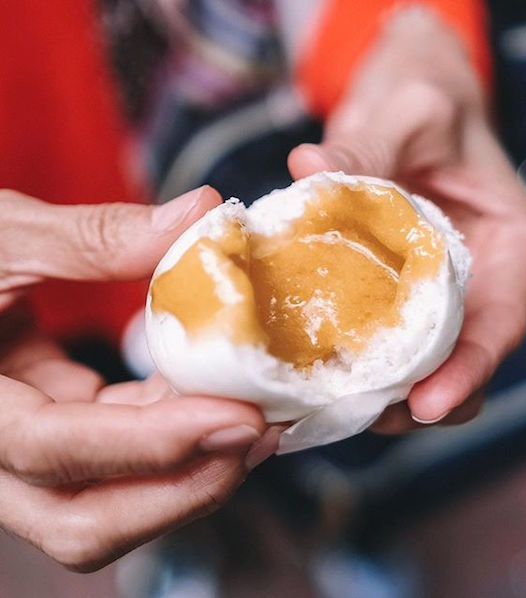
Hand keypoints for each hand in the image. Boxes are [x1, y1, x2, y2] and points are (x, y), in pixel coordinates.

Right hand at [0, 187, 270, 570]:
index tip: (239, 418)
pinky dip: (179, 438)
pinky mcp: (66, 436)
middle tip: (260, 435)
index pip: (49, 449)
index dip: (150, 443)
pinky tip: (220, 402)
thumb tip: (200, 215)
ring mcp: (31, 455)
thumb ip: (95, 236)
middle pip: (82, 521)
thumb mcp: (7, 236)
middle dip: (183, 489)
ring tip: (259, 425)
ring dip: (193, 473)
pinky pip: (125, 459)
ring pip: (110, 504)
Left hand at [289, 8, 525, 430]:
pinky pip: (385, 340)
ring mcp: (441, 295)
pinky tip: (317, 366)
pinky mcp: (399, 294)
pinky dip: (358, 359)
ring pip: (421, 364)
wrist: (411, 100)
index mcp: (510, 248)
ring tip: (333, 402)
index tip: (423, 406)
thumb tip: (309, 168)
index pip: (499, 325)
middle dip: (417, 399)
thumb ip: (365, 146)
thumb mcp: (407, 112)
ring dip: (383, 391)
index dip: (467, 373)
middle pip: (460, 362)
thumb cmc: (428, 100)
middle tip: (361, 414)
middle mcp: (482, 283)